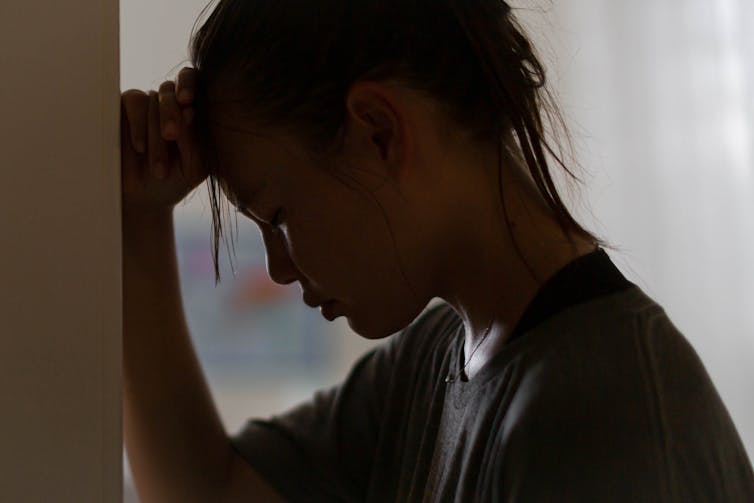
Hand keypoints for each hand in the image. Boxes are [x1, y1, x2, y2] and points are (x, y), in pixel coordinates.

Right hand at [120, 67, 207, 213]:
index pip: (194, 82)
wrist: (141, 199)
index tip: (186, 101)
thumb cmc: (173, 182)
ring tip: (158, 166)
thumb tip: (189, 110)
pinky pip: (132, 103)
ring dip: (154, 132)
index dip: (189, 84)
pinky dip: (137, 126)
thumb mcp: (193, 168)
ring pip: (151, 99)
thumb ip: (195, 141)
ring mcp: (146, 106)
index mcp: (192, 114)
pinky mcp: (123, 110)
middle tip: (170, 136)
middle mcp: (169, 105)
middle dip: (171, 113)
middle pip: (171, 90)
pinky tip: (140, 148)